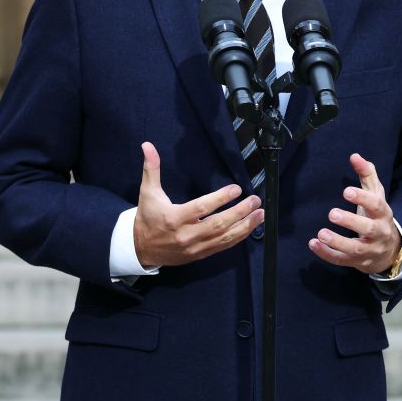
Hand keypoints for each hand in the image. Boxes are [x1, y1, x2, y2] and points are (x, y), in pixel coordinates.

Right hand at [132, 141, 263, 268]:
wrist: (141, 248)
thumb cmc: (147, 218)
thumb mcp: (147, 192)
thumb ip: (151, 169)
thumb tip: (147, 145)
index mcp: (174, 218)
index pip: (202, 208)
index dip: (220, 199)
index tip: (236, 189)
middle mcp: (187, 234)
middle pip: (218, 224)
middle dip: (239, 212)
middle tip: (254, 200)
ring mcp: (195, 247)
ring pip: (224, 238)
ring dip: (245, 226)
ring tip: (259, 214)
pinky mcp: (200, 254)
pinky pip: (223, 247)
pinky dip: (238, 237)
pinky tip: (249, 228)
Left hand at [309, 153, 401, 273]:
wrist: (390, 251)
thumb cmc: (377, 217)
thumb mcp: (376, 195)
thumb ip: (367, 174)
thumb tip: (355, 156)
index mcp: (383, 214)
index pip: (376, 205)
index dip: (362, 198)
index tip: (347, 191)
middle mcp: (378, 233)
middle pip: (368, 228)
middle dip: (350, 221)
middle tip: (332, 213)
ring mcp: (369, 250)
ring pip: (354, 249)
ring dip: (337, 242)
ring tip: (321, 233)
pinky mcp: (357, 262)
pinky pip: (342, 260)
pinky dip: (327, 254)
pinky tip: (313, 244)